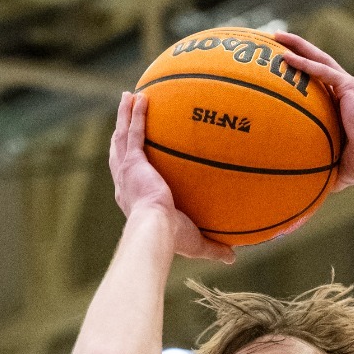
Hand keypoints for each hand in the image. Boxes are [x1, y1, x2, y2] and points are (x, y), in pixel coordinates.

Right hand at [107, 92, 233, 263]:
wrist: (155, 231)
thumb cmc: (171, 240)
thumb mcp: (195, 243)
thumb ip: (213, 247)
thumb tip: (233, 256)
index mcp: (133, 198)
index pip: (129, 177)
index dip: (130, 164)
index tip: (135, 155)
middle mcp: (125, 183)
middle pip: (120, 150)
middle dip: (121, 131)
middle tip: (126, 114)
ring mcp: (126, 170)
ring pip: (122, 136)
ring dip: (124, 115)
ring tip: (128, 97)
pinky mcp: (133, 162)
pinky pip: (135, 132)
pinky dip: (136, 114)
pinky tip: (141, 97)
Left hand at [271, 32, 353, 190]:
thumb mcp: (331, 164)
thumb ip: (315, 167)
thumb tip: (296, 191)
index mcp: (342, 103)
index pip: (317, 80)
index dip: (300, 68)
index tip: (280, 63)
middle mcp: (345, 90)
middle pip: (316, 62)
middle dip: (296, 48)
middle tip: (274, 39)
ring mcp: (348, 86)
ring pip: (319, 59)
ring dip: (297, 46)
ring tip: (275, 36)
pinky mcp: (350, 87)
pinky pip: (322, 71)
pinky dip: (304, 63)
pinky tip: (285, 57)